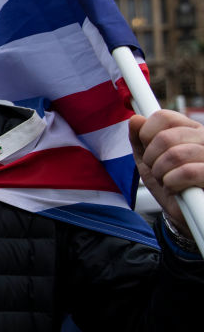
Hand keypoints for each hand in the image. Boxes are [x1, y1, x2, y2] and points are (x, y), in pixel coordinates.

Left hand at [129, 110, 203, 234]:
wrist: (183, 214)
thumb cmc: (168, 184)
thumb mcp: (148, 161)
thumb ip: (139, 140)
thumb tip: (135, 119)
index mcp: (188, 130)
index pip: (163, 117)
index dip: (146, 134)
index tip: (147, 151)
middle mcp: (203, 138)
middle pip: (165, 137)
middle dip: (151, 159)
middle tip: (157, 170)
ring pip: (175, 154)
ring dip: (161, 173)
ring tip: (166, 180)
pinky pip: (187, 172)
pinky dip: (173, 183)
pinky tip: (176, 188)